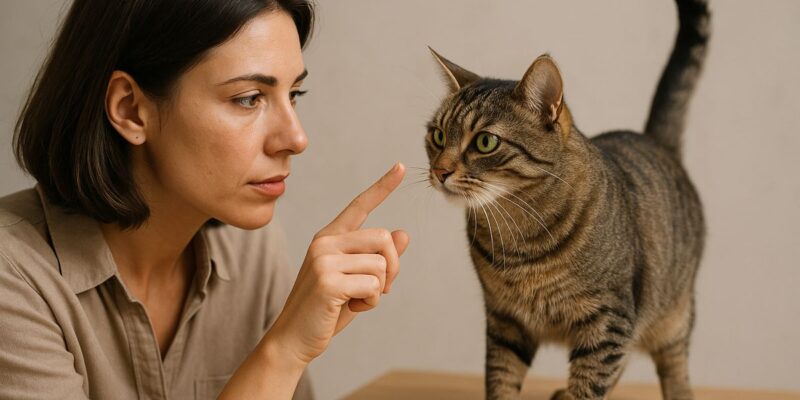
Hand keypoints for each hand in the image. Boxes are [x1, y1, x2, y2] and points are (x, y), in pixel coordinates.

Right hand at [264, 162, 409, 366]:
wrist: (293, 340)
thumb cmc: (326, 311)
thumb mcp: (356, 281)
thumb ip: (377, 258)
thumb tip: (404, 234)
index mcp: (329, 237)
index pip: (360, 205)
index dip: (383, 186)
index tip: (401, 166)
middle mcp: (325, 241)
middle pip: (384, 237)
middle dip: (392, 268)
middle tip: (378, 290)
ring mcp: (324, 259)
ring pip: (382, 265)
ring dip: (378, 291)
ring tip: (355, 301)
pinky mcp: (328, 280)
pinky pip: (373, 285)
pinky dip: (370, 303)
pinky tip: (349, 308)